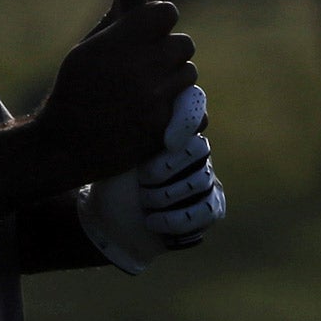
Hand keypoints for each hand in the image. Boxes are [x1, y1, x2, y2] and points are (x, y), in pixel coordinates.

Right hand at [34, 1, 196, 183]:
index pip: (166, 13)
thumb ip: (113, 24)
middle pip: (184, 44)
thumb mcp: (84, 51)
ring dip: (174, 80)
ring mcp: (159, 99)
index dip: (161, 19)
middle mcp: (144, 67)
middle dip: (169, 51)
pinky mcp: (169, 128)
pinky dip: (183, 112)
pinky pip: (197, 110)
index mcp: (121, 43)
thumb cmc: (72, 91)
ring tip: (150, 92)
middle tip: (152, 63)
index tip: (153, 28)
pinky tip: (160, 114)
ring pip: (190, 75)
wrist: (66, 145)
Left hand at [77, 85, 227, 274]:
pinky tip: (152, 221)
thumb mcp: (113, 149)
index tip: (166, 142)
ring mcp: (205, 176)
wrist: (109, 219)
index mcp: (171, 125)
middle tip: (143, 181)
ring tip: (143, 201)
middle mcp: (193, 148)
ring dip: (166, 196)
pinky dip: (175, 219)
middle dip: (168, 168)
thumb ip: (131, 124)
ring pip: (202, 181)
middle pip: (200, 148)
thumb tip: (144, 99)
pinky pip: (205, 210)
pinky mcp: (211, 207)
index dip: (186, 120)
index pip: (192, 105)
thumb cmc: (109, 178)